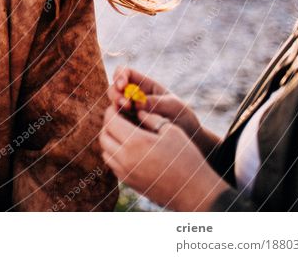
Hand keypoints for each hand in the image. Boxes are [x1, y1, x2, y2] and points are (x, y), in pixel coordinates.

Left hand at [100, 105, 229, 210]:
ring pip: (105, 151)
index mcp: (136, 142)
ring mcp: (125, 173)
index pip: (110, 121)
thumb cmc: (186, 158)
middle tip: (120, 118)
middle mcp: (125, 159)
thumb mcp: (172, 131)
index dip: (112, 111)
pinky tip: (129, 149)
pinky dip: (114, 154)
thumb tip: (137, 112)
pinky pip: (112, 165)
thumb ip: (151, 118)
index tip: (119, 106)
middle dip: (109, 124)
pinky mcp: (128, 183)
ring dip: (110, 140)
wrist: (193, 191)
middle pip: (104, 136)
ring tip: (124, 133)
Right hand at [109, 65, 218, 155]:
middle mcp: (134, 97)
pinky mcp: (127, 127)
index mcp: (145, 86)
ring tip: (128, 115)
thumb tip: (137, 103)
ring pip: (112, 106)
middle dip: (116, 95)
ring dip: (115, 109)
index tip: (123, 86)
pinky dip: (116, 123)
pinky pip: (115, 122)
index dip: (120, 76)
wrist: (188, 141)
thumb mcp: (174, 107)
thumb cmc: (183, 118)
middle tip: (126, 105)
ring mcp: (129, 113)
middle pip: (114, 89)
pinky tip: (127, 128)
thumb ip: (156, 103)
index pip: (125, 73)